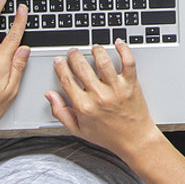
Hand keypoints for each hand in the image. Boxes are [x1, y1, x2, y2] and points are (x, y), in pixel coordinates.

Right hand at [45, 40, 159, 159]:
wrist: (134, 140)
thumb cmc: (108, 136)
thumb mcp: (78, 129)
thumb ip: (61, 112)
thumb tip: (49, 95)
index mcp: (83, 106)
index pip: (67, 79)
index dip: (60, 67)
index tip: (59, 61)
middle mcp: (99, 96)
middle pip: (81, 67)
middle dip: (74, 55)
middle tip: (73, 52)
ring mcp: (116, 89)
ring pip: (102, 61)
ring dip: (96, 50)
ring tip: (93, 48)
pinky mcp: (131, 85)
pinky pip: (128, 62)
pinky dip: (123, 50)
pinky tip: (118, 43)